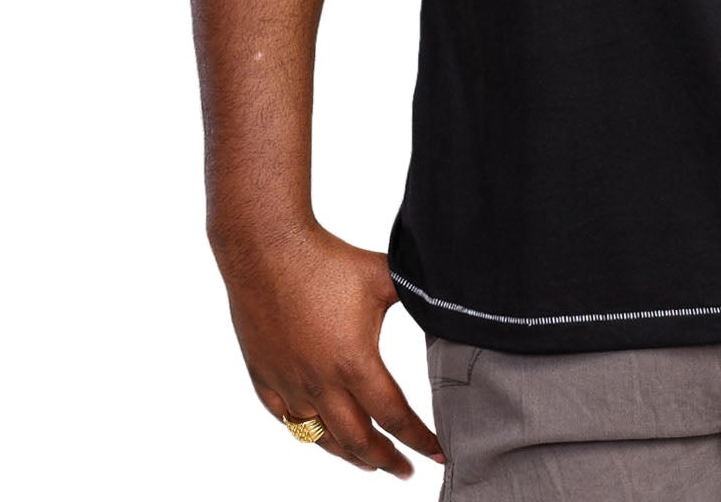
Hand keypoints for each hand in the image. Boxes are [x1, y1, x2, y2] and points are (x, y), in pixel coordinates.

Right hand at [212, 221, 445, 477]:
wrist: (267, 250)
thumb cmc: (328, 259)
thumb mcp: (384, 276)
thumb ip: (419, 294)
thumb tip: (455, 300)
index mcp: (355, 363)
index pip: (394, 417)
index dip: (420, 439)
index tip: (440, 453)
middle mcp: (321, 384)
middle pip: (358, 441)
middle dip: (386, 460)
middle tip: (405, 470)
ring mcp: (290, 385)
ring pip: (321, 439)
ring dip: (348, 454)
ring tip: (368, 461)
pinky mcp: (265, 378)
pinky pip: (288, 420)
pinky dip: (309, 434)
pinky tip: (320, 435)